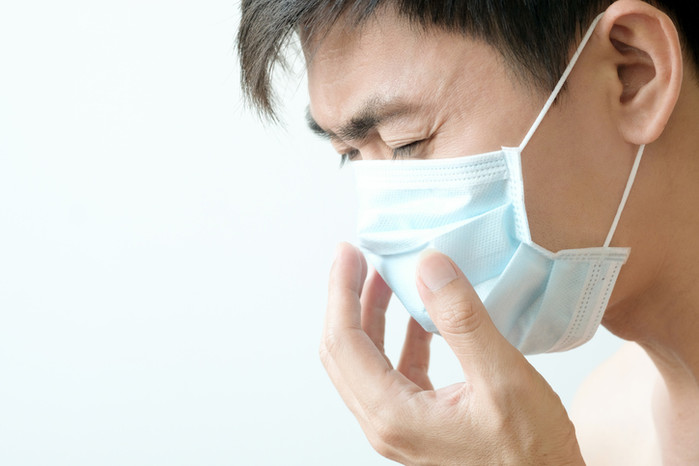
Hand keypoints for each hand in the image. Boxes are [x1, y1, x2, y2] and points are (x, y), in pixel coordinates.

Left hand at [320, 242, 584, 464]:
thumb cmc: (530, 452)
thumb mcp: (502, 377)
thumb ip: (462, 320)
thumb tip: (429, 265)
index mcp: (394, 414)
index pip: (344, 342)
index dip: (340, 291)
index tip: (348, 251)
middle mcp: (386, 422)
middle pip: (345, 350)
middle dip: (347, 298)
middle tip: (358, 256)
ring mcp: (400, 424)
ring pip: (366, 360)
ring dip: (371, 315)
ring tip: (384, 276)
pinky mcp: (419, 421)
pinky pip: (394, 371)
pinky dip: (399, 337)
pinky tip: (417, 313)